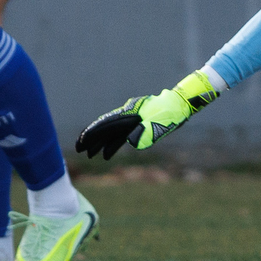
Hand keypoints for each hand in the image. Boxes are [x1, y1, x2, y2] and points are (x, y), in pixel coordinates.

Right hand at [76, 71, 220, 159]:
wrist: (181, 105)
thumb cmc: (172, 113)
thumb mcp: (160, 123)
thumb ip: (146, 132)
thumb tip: (130, 142)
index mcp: (131, 113)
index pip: (108, 125)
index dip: (94, 134)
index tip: (82, 142)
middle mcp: (128, 114)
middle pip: (106, 127)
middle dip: (92, 139)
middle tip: (79, 150)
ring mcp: (131, 118)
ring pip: (112, 132)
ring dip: (101, 143)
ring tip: (90, 155)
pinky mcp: (137, 123)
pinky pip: (121, 134)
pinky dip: (113, 144)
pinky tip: (106, 154)